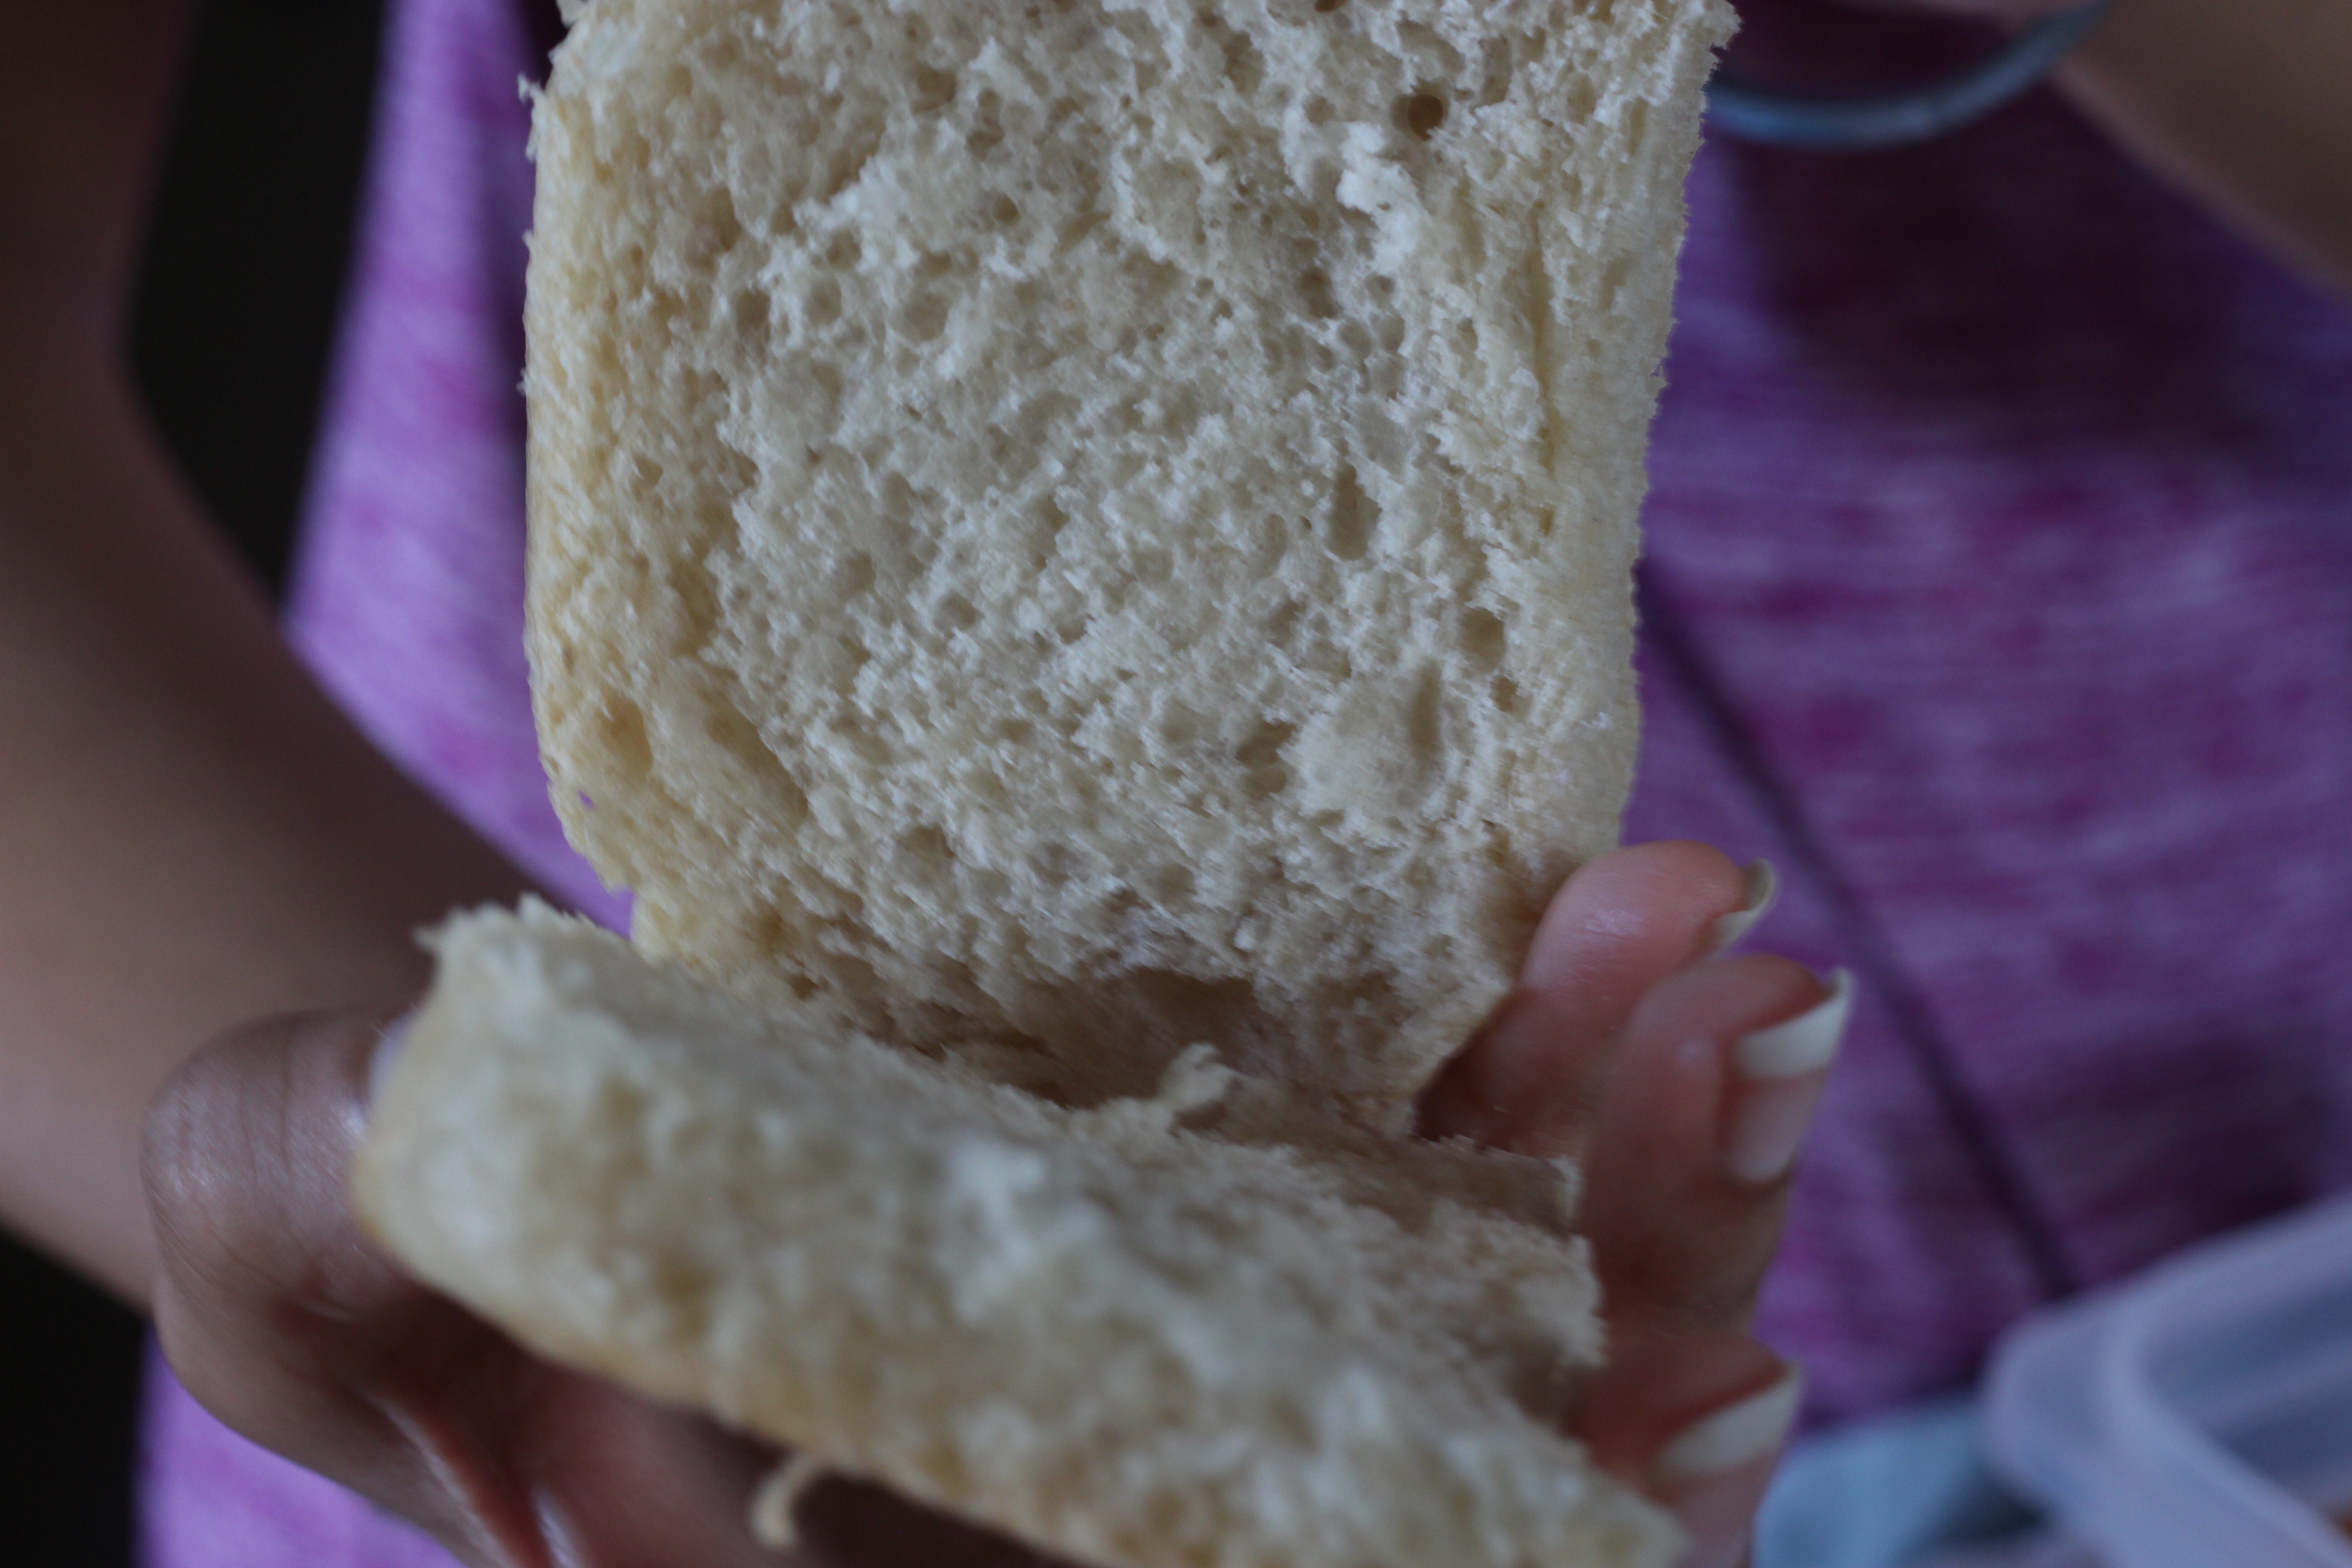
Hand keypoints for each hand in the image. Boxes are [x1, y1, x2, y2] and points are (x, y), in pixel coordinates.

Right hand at [144, 840, 1838, 1567]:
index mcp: (945, 1561)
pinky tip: (1637, 907)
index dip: (1498, 1547)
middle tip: (1743, 1074)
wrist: (450, 1072)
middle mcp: (1097, 1464)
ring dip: (1645, 1140)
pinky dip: (1543, 1033)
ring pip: (1492, 1289)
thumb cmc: (359, 1187)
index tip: (1695, 1388)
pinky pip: (1420, 1116)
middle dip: (1643, 1300)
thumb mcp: (321, 1238)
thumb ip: (458, 1363)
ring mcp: (1169, 1292)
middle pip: (1456, 1465)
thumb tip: (638, 1516)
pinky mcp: (1186, 1136)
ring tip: (1733, 953)